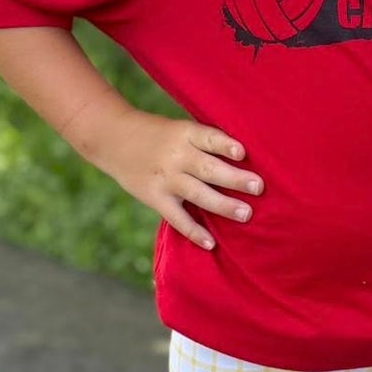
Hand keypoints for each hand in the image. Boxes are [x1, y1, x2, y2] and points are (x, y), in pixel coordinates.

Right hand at [91, 113, 262, 252]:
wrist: (113, 138)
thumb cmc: (158, 134)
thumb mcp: (179, 128)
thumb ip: (204, 142)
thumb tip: (244, 160)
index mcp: (184, 134)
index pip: (208, 138)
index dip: (225, 145)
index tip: (243, 153)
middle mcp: (176, 156)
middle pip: (208, 168)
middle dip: (234, 178)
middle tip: (258, 187)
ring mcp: (165, 178)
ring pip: (197, 193)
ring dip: (223, 205)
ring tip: (246, 214)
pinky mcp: (155, 198)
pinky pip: (177, 218)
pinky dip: (193, 231)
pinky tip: (211, 243)